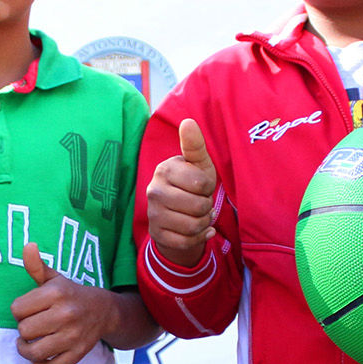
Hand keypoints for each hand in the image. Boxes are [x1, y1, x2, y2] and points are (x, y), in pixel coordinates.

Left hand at [11, 243, 113, 363]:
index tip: (28, 310)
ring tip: (30, 343)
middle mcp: (66, 314)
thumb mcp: (54, 278)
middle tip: (32, 326)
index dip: (18, 311)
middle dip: (24, 330)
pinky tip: (41, 357)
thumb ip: (36, 266)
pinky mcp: (78, 354)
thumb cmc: (71, 294)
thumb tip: (27, 246)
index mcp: (57, 293)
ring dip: (27, 350)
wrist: (105, 311)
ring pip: (34, 352)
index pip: (17, 309)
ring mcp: (73, 336)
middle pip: (24, 331)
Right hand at [145, 119, 218, 266]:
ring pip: (194, 226)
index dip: (208, 187)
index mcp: (164, 170)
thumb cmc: (191, 185)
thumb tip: (188, 122)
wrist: (176, 214)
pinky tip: (198, 231)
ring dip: (203, 223)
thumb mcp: (198, 164)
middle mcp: (154, 191)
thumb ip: (194, 145)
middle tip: (198, 202)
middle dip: (206, 207)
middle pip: (199, 207)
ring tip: (198, 216)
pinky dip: (198, 238)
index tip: (201, 186)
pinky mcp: (156, 234)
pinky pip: (186, 242)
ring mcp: (153, 214)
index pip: (202, 184)